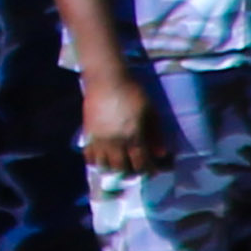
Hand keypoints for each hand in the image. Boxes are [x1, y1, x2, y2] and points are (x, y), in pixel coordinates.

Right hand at [78, 59, 169, 178]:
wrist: (107, 79)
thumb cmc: (132, 92)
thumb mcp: (150, 111)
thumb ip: (155, 134)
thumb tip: (161, 153)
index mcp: (133, 136)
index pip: (141, 163)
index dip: (149, 169)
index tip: (153, 170)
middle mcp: (115, 142)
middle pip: (122, 168)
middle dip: (132, 171)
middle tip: (137, 168)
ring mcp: (99, 139)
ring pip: (104, 165)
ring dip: (113, 168)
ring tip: (119, 165)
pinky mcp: (88, 134)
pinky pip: (89, 155)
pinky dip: (95, 160)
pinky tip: (102, 157)